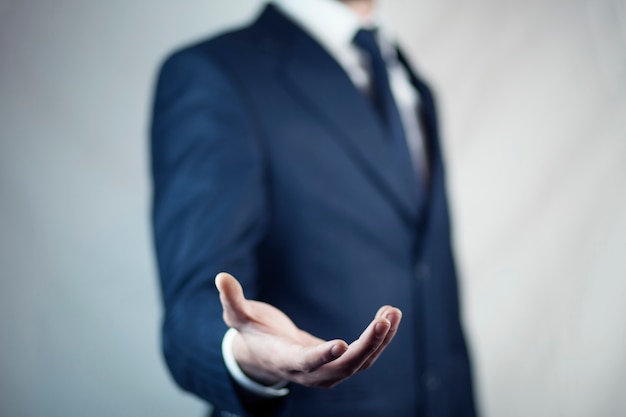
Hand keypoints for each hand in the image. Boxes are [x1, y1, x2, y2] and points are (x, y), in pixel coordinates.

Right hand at [215, 272, 401, 388]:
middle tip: (384, 319)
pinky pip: (366, 355)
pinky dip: (380, 337)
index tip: (343, 344)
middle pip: (344, 366)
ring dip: (381, 339)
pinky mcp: (341, 364)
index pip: (306, 362)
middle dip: (367, 345)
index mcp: (285, 360)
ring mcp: (328, 372)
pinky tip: (390, 315)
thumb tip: (220, 276)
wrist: (268, 356)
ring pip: (361, 363)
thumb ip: (232, 300)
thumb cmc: (253, 333)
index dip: (323, 355)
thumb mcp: (238, 317)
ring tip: (393, 312)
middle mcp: (310, 373)